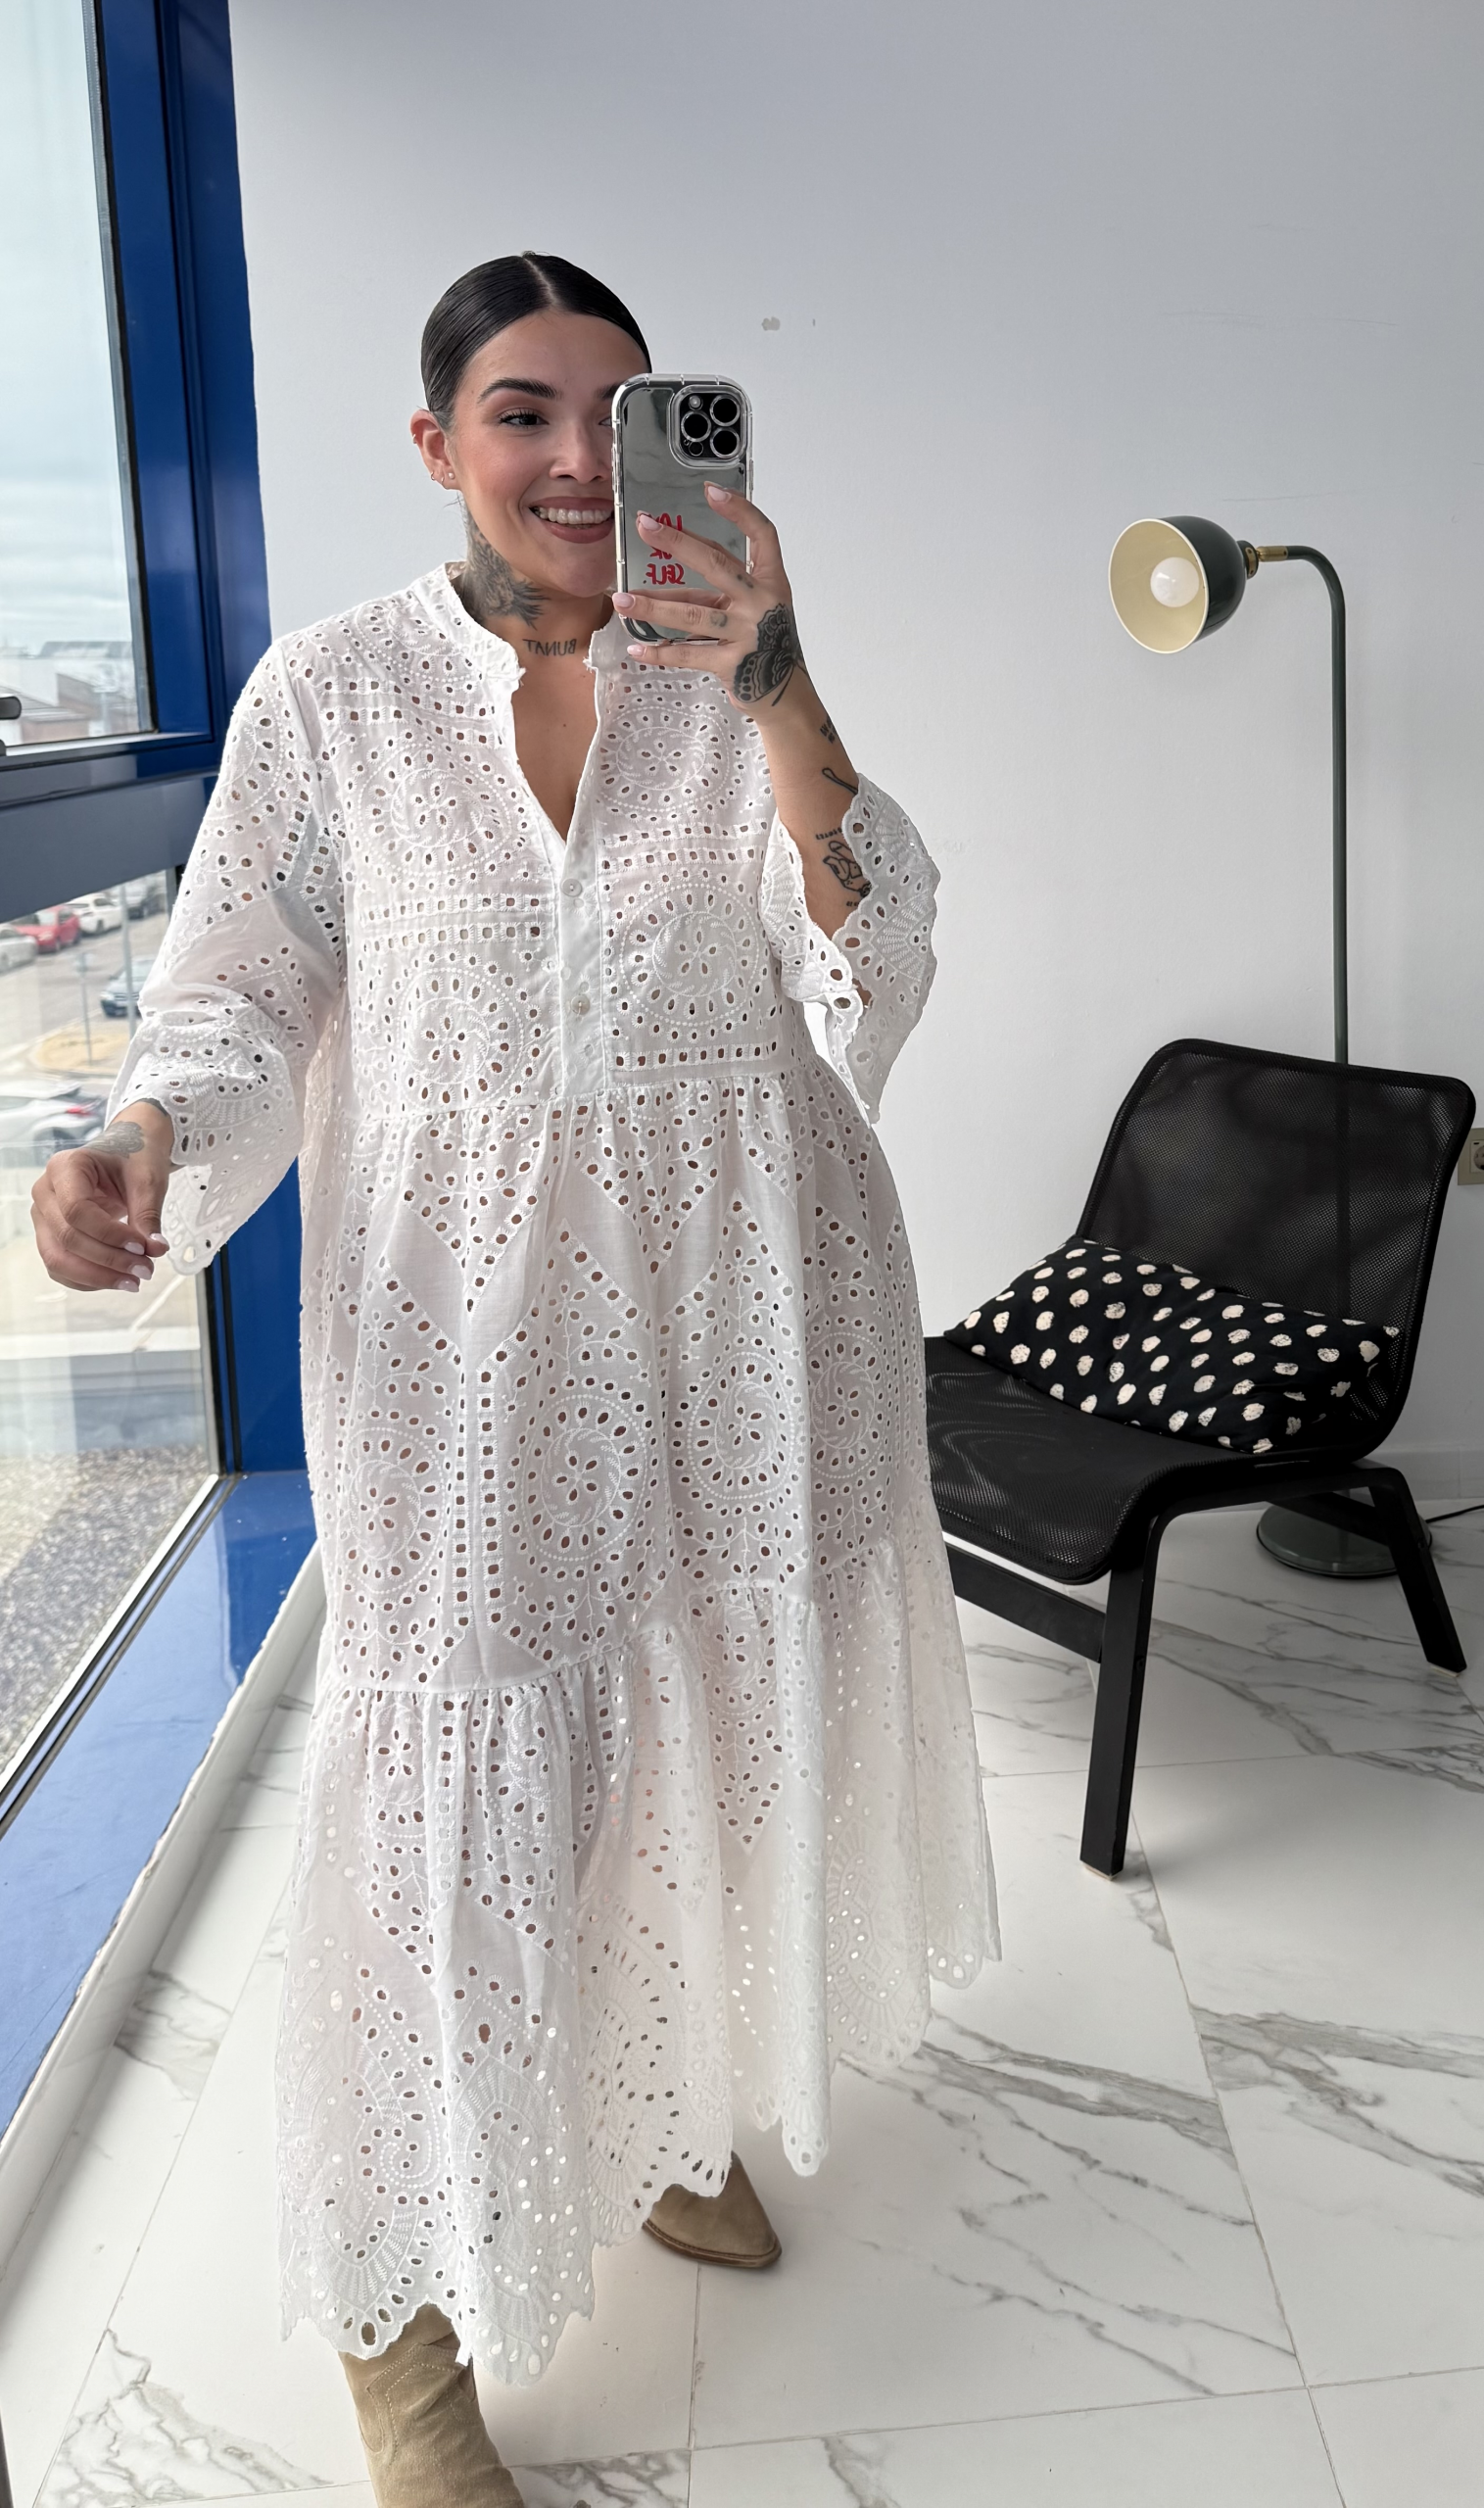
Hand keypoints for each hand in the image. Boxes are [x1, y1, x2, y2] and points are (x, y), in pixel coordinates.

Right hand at [32, 1100, 172, 1291]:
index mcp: (64, 1167)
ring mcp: (44, 1216)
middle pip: (67, 1237)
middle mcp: (45, 1191)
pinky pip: (61, 1267)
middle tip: (146, 1270)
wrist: (126, 1154)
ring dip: (97, 1276)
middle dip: (109, 1260)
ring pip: (58, 1259)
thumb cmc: (133, 1158)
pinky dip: (89, 1279)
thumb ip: (148, 1215)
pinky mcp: (51, 1235)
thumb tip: (154, 1250)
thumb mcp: (147, 1180)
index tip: (142, 1247)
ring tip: (134, 1281)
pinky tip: (118, 1280)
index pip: (77, 1211)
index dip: (110, 1235)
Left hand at [612, 487, 804, 714]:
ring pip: (693, 613)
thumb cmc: (765, 642)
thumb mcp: (750, 608)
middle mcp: (762, 602)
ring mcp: (748, 633)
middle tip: (645, 526)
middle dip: (677, 543)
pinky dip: (660, 653)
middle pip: (716, 565)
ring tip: (621, 599)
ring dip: (653, 606)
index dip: (739, 510)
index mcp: (771, 581)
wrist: (786, 693)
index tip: (710, 490)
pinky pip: (689, 654)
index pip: (762, 534)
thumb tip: (663, 585)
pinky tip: (637, 649)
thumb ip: (717, 591)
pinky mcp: (732, 663)